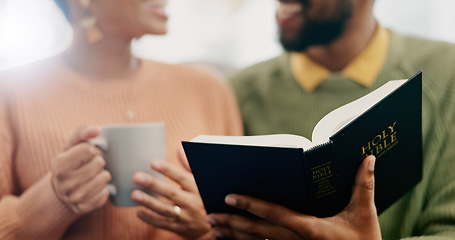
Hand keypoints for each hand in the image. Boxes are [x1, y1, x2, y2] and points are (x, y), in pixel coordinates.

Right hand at [51, 126, 111, 214]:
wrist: (60, 193)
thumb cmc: (70, 164)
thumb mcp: (70, 147)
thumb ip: (82, 133)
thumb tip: (97, 129)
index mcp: (59, 164)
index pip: (90, 149)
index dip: (92, 150)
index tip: (85, 155)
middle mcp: (65, 182)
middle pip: (99, 163)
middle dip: (98, 162)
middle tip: (90, 166)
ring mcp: (74, 197)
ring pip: (105, 177)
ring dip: (103, 175)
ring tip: (93, 176)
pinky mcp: (85, 208)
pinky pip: (106, 193)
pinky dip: (104, 189)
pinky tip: (94, 188)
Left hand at [132, 150, 212, 239]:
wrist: (219, 225)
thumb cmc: (208, 199)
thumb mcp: (203, 182)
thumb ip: (190, 167)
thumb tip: (179, 150)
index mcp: (199, 189)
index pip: (182, 177)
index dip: (168, 170)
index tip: (153, 163)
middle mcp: (193, 203)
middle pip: (171, 193)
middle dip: (154, 185)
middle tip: (137, 177)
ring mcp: (187, 217)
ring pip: (166, 209)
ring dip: (149, 202)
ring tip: (135, 194)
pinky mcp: (181, 228)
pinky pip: (164, 224)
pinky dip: (151, 219)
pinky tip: (139, 212)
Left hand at [207, 155, 380, 239]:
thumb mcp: (364, 213)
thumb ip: (363, 184)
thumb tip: (368, 157)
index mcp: (310, 229)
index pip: (274, 214)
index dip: (251, 205)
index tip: (230, 196)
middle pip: (258, 232)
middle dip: (232, 223)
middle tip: (210, 216)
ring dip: (234, 236)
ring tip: (214, 228)